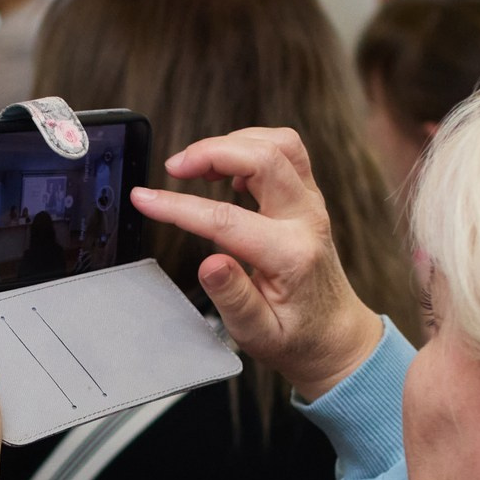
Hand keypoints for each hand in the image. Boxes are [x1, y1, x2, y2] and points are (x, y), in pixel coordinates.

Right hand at [131, 128, 382, 400]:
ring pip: (279, 143)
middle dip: (211, 151)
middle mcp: (306, 221)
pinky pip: (286, 150)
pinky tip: (227, 171)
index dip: (178, 206)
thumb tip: (209, 264)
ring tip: (198, 165)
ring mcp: (312, 204)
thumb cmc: (295, 336)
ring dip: (233, 143)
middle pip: (264, 158)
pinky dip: (251, 146)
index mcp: (290, 256)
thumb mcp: (258, 333)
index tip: (144, 198)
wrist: (335, 334)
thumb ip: (234, 298)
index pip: (227, 219)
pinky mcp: (309, 197)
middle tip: (173, 167)